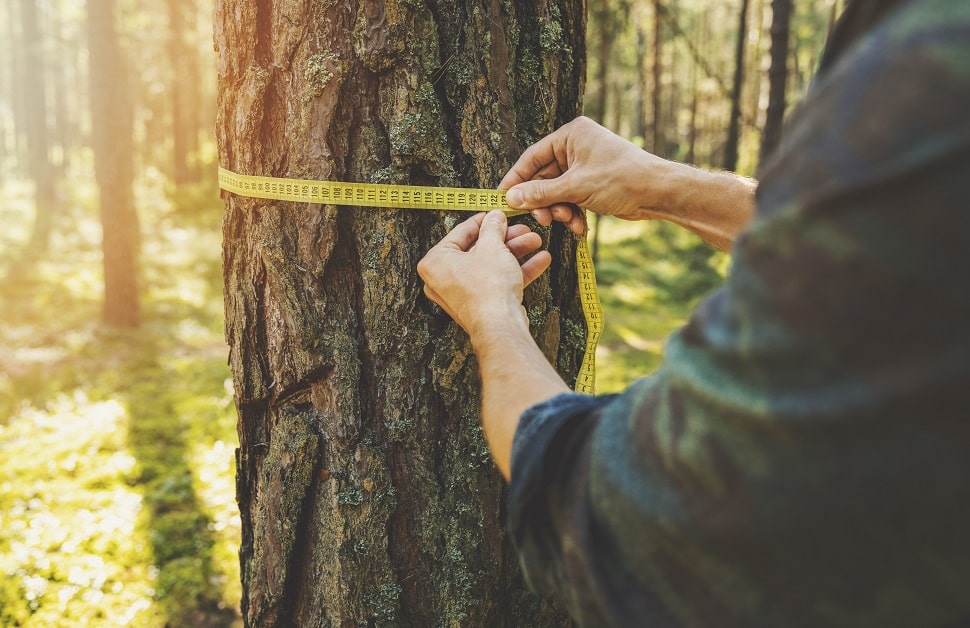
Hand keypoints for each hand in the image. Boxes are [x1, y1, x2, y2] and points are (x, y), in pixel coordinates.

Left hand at [418, 211, 550, 340]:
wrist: (500, 325)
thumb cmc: (487, 289)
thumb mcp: (492, 247)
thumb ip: (493, 228)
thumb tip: (495, 217)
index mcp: (436, 262)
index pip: (460, 233)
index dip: (483, 221)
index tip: (495, 215)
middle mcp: (444, 279)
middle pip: (479, 250)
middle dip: (506, 239)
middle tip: (521, 229)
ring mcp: (463, 294)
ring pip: (491, 265)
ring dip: (516, 253)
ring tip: (534, 241)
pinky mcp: (480, 305)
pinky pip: (497, 282)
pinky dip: (517, 271)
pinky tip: (539, 260)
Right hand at [499, 116, 676, 233]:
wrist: (658, 192)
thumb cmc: (621, 179)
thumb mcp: (575, 187)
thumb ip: (540, 193)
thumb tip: (511, 198)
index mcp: (571, 136)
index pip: (532, 157)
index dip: (516, 179)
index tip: (502, 199)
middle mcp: (575, 148)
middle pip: (543, 178)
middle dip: (543, 201)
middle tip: (542, 219)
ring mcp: (584, 167)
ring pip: (556, 192)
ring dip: (558, 210)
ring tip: (567, 221)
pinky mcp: (591, 184)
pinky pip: (570, 199)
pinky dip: (572, 213)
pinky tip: (579, 227)